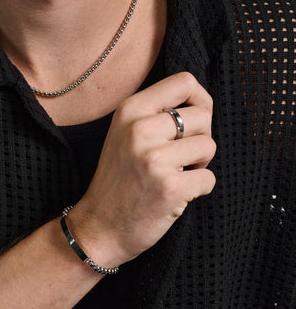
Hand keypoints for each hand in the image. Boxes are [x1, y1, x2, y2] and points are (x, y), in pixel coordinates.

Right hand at [68, 72, 215, 266]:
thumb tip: (202, 103)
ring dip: (199, 165)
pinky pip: (209, 178)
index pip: (184, 81)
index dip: (199, 100)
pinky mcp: (169, 187)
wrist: (99, 226)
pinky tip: (176, 195)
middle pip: (203, 115)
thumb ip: (155, 114)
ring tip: (174, 175)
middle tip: (178, 158)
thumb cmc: (118, 180)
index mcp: (129, 111)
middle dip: (199, 138)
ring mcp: (154, 159)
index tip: (192, 122)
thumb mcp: (124, 134)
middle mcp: (139, 130)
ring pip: (209, 146)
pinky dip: (199, 189)